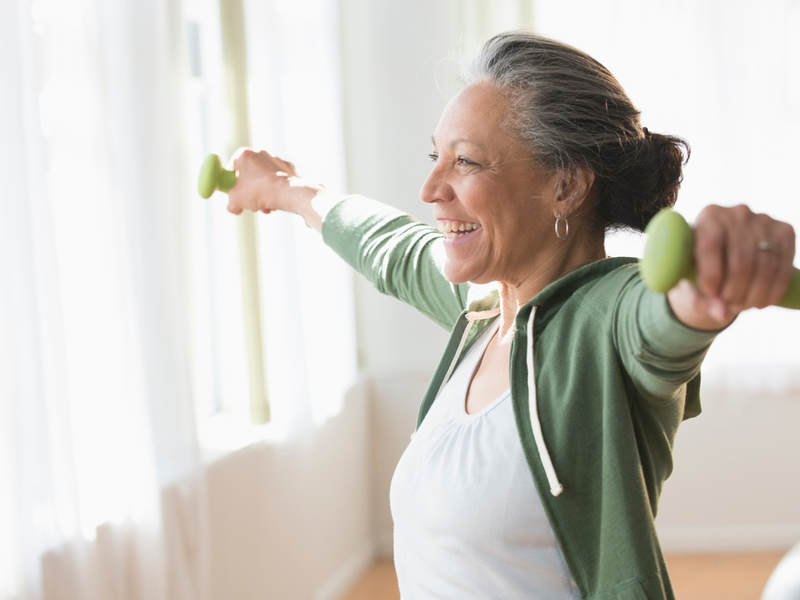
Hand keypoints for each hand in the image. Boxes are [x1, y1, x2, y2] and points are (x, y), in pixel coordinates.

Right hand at [226, 148, 322, 215]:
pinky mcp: (289, 168)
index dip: (232, 181)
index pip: (233, 166)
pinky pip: (278, 180)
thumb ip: (231, 204)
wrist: (287, 192)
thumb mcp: (236, 200)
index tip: (235, 192)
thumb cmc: (257, 192)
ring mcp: (276, 159)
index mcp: (244, 155)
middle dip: (250, 192)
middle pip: (250, 175)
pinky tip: (276, 203)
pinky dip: (276, 191)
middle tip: (252, 204)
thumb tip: (234, 208)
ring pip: (265, 179)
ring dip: (263, 195)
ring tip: (266, 208)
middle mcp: (261, 153)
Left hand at [668, 204, 795, 328]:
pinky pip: (783, 266)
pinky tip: (762, 302)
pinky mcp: (785, 231)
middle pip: (741, 259)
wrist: (724, 254)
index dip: (711, 274)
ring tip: (742, 306)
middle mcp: (737, 213)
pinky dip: (774, 290)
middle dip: (735, 290)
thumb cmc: (698, 267)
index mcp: (708, 216)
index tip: (711, 295)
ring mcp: (764, 220)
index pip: (711, 245)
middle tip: (728, 306)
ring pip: (765, 265)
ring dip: (754, 294)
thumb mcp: (691, 280)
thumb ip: (700, 298)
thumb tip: (721, 314)